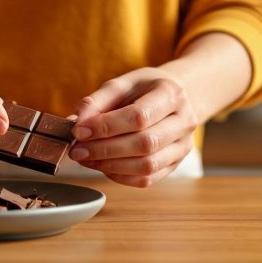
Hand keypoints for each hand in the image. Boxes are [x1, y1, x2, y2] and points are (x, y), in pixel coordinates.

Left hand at [68, 68, 198, 187]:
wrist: (174, 98)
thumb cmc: (145, 89)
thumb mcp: (122, 84)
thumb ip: (97, 101)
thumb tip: (77, 121)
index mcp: (170, 94)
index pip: (139, 116)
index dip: (106, 127)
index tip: (79, 131)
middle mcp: (184, 121)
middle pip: (144, 144)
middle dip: (105, 150)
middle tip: (77, 150)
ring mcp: (182, 146)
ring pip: (147, 166)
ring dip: (110, 165)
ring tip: (86, 158)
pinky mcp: (175, 164)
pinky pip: (147, 179)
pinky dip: (120, 176)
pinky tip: (102, 166)